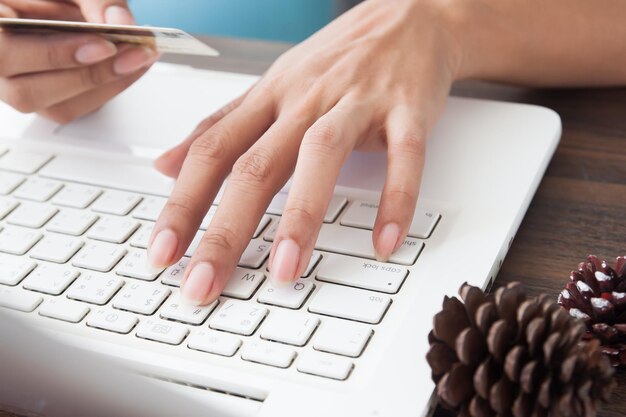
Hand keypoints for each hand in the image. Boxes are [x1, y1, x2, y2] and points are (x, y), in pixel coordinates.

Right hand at [0, 0, 156, 122]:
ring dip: (103, 85)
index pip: (3, 51)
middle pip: (26, 90)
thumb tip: (121, 24)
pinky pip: (70, 108)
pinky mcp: (39, 97)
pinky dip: (105, 90)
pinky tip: (130, 67)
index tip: (104, 45)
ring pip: (51, 106)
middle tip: (134, 54)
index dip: (53, 54)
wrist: (60, 1)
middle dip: (89, 74)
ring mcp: (10, 83)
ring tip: (139, 58)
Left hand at [150, 0, 463, 304]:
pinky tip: (383, 242)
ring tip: (285, 271)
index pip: (211, 152)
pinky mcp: (407, 110)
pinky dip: (396, 199)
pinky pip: (402, 156)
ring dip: (301, 216)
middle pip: (255, 165)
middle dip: (225, 230)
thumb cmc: (336, 58)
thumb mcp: (269, 85)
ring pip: (321, 155)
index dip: (182, 204)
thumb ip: (221, 127)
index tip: (163, 253)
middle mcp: (305, 100)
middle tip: (204, 284)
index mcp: (268, 97)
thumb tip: (166, 164)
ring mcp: (357, 103)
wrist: (407, 15)